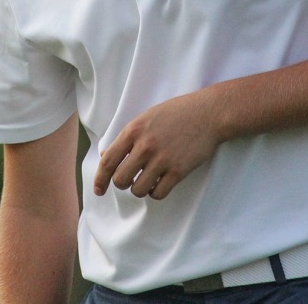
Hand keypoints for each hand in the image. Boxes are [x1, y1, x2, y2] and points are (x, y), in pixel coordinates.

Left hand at [93, 91, 221, 199]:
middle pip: (120, 180)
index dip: (100, 179)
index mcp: (133, 131)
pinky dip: (155, 192)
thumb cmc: (176, 113)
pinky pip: (158, 194)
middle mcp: (145, 146)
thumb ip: (126, 137)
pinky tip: (159, 183)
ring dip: (140, 188)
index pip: (108, 162)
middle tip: (130, 179)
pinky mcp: (178, 171)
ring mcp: (162, 159)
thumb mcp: (146, 117)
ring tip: (147, 180)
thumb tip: (107, 156)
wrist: (208, 113)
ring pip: (138, 190)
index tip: (99, 190)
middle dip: (122, 183)